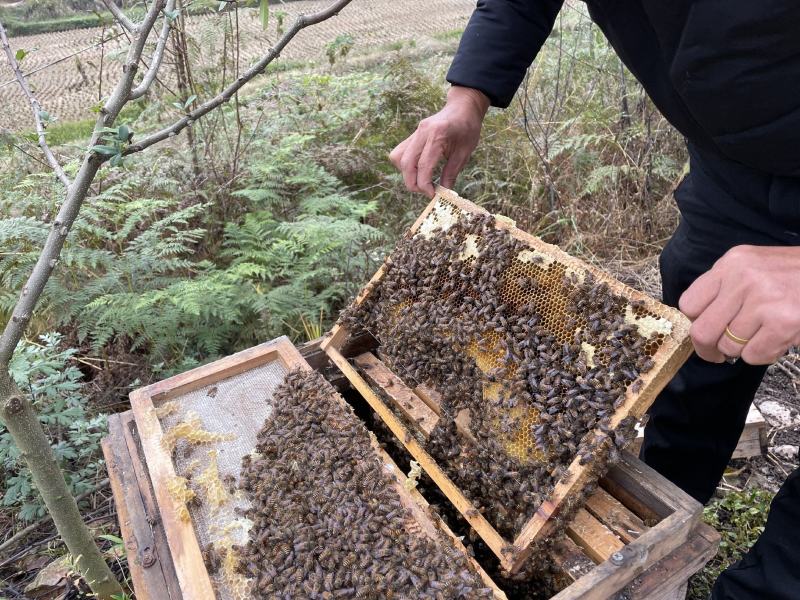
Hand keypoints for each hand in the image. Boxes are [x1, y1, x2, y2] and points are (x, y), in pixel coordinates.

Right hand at [389, 86, 489, 197]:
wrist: (463, 107)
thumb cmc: (468, 129)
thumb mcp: (465, 153)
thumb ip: (451, 173)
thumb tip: (444, 194)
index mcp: (438, 135)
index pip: (423, 165)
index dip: (424, 184)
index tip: (432, 194)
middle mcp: (422, 132)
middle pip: (406, 163)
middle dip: (413, 183)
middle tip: (426, 191)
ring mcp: (415, 132)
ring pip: (398, 158)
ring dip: (406, 174)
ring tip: (421, 180)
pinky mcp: (412, 134)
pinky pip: (400, 152)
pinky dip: (405, 165)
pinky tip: (417, 169)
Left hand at [679, 245, 799, 364]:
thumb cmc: (792, 273)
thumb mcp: (753, 266)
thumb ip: (724, 288)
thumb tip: (697, 321)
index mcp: (731, 264)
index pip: (689, 304)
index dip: (693, 323)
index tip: (703, 331)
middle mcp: (743, 280)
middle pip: (702, 331)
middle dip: (708, 349)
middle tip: (718, 353)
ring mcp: (763, 301)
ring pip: (729, 347)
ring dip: (742, 350)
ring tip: (759, 336)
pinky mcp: (783, 322)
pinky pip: (754, 356)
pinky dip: (762, 355)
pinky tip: (774, 340)